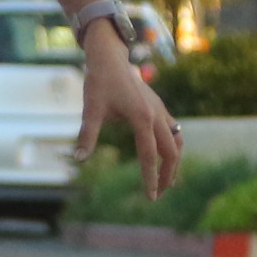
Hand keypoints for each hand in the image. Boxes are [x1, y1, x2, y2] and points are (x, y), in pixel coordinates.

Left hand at [81, 33, 181, 194]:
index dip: (150, 178)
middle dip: (166, 175)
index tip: (150, 197)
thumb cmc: (99, 82)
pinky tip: (165, 158)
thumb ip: (87, 134)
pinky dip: (173, 148)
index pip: (150, 155)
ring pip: (177, 142)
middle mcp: (156, 115)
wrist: (110, 58)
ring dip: (174, 163)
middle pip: (171, 152)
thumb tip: (79, 157)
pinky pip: (174, 132)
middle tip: (157, 195)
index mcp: (142, 117)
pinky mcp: (159, 107)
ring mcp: (161, 110)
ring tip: (167, 182)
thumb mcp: (91, 109)